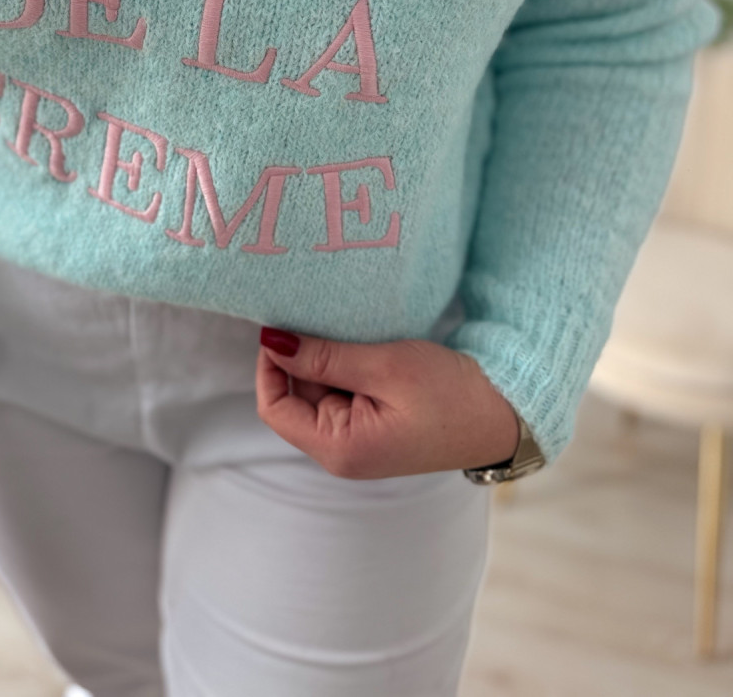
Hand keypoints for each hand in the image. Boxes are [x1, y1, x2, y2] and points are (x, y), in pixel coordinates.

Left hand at [255, 329, 520, 478]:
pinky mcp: (373, 428)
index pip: (274, 406)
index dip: (271, 364)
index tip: (286, 324)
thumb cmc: (448, 393)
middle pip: (294, 398)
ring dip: (328, 362)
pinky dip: (346, 369)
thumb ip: (323, 356)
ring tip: (357, 337)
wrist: (503, 411)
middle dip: (304, 360)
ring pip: (317, 392)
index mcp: (338, 449)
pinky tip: (368, 351)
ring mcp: (358, 441)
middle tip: (329, 321)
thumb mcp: (383, 365)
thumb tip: (271, 341)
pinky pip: (342, 393)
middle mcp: (342, 452)